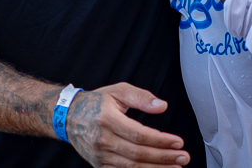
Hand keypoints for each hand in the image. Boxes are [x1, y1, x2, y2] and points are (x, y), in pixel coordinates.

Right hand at [67, 83, 189, 166]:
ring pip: (132, 167)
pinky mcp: (99, 165)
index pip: (139, 135)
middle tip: (183, 158)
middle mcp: (102, 139)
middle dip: (163, 157)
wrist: (68, 116)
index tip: (178, 142)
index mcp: (107, 119)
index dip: (161, 140)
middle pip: (138, 154)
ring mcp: (100, 155)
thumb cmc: (96, 102)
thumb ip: (141, 97)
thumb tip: (162, 106)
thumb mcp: (118, 91)